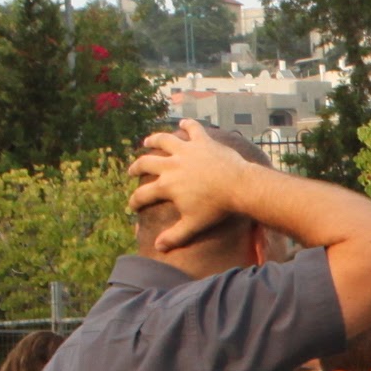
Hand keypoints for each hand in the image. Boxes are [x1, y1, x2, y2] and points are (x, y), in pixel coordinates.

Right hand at [128, 119, 262, 253]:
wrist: (238, 186)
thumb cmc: (216, 208)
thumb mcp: (193, 225)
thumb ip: (175, 236)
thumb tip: (158, 247)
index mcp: (166, 186)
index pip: (143, 195)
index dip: (134, 201)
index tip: (131, 205)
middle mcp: (171, 165)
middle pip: (146, 163)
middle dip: (136, 167)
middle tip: (132, 171)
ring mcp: (186, 151)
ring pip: (164, 140)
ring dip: (153, 140)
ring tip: (147, 141)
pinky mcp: (202, 141)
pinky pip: (193, 129)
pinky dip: (188, 124)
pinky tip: (183, 122)